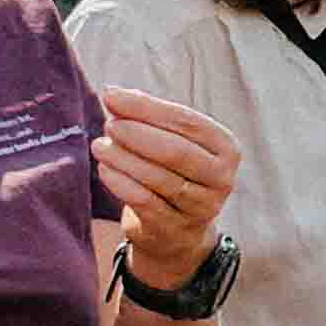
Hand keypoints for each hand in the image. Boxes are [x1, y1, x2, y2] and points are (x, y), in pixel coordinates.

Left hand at [90, 84, 240, 296]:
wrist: (176, 230)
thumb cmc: (172, 172)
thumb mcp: (171, 142)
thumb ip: (147, 117)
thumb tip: (113, 95)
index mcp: (226, 148)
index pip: (186, 121)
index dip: (146, 107)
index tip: (110, 96)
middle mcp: (222, 178)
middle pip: (176, 150)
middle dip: (137, 134)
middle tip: (109, 124)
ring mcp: (201, 207)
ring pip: (158, 177)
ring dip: (123, 158)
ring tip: (100, 145)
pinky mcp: (175, 228)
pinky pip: (144, 201)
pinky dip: (120, 182)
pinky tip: (105, 169)